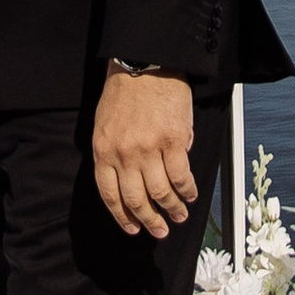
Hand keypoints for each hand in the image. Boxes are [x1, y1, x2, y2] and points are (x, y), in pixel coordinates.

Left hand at [90, 71, 195, 240]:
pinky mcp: (173, 141)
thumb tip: (135, 180)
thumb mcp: (105, 125)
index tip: (133, 228)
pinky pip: (181, 176)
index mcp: (103, 151)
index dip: (122, 216)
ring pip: (161, 192)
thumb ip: (114, 154)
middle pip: (136, 199)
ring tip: (179, 216)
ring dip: (172, 210)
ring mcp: (149, 149)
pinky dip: (187, 191)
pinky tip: (190, 196)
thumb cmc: (124, 92)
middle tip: (160, 231)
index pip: (110, 195)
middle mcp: (124, 154)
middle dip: (149, 221)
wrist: (145, 63)